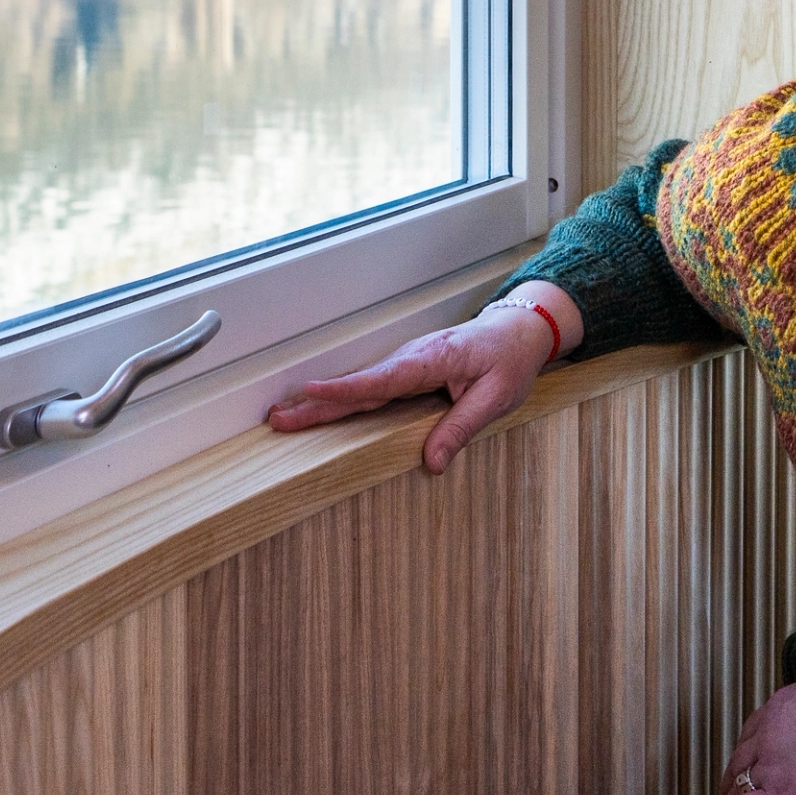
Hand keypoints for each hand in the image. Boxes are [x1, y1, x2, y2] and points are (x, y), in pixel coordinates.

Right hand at [262, 282, 580, 473]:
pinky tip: (317, 411)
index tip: (309, 391)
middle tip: (278, 418)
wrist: (517, 331)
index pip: (381, 379)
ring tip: (284, 417)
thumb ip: (461, 429)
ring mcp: (405, 363)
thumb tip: (431, 464)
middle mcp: (410, 359)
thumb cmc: (509, 360)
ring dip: (320, 402)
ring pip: (357, 387)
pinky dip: (340, 399)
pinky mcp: (405, 371)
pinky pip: (368, 388)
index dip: (345, 389)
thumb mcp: (495, 398)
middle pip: (357, 386)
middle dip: (315, 402)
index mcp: (431, 361)